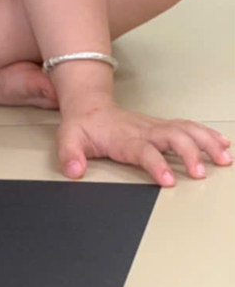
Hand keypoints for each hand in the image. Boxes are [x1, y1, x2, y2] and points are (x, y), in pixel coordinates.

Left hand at [57, 98, 232, 185]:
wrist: (90, 107)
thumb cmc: (83, 126)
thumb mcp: (68, 139)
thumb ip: (70, 155)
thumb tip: (74, 170)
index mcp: (124, 137)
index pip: (143, 150)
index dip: (156, 163)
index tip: (168, 179)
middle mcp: (143, 130)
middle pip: (171, 137)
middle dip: (188, 153)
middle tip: (201, 173)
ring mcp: (155, 127)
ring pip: (185, 129)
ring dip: (205, 142)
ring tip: (224, 157)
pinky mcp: (162, 126)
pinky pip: (188, 127)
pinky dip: (206, 134)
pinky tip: (222, 143)